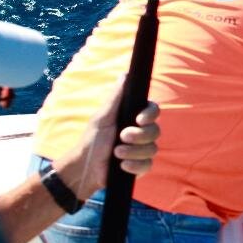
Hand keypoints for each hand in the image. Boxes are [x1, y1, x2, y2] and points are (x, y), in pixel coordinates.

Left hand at [55, 77, 160, 200]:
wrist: (86, 168)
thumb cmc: (92, 140)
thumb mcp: (102, 117)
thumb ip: (116, 98)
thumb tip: (125, 75)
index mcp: (134, 118)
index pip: (154, 111)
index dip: (151, 115)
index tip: (139, 120)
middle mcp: (141, 133)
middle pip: (156, 130)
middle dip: (139, 136)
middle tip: (122, 137)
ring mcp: (143, 150)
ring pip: (152, 149)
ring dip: (134, 152)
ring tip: (117, 153)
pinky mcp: (141, 165)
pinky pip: (148, 164)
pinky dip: (135, 165)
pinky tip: (122, 165)